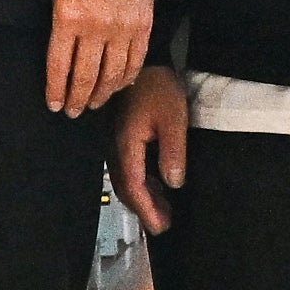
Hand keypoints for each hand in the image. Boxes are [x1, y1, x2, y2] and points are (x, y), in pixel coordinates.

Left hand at [45, 0, 154, 117]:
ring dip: (101, 94)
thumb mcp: (59, 0)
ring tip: (93, 104)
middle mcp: (95, 28)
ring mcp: (121, 30)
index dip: (57, 90)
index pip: (59, 66)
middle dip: (77, 99)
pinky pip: (133, 63)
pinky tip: (116, 87)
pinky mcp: (142, 29)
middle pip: (85, 76)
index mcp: (68, 19)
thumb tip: (63, 69)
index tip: (55, 105)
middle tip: (73, 111)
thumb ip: (60, 33)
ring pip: (111, 75)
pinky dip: (124, 80)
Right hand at [111, 67, 188, 228]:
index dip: (146, 210)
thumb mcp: (173, 119)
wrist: (145, 63)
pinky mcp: (121, 137)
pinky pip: (127, 168)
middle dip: (144, 209)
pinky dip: (140, 183)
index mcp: (127, 145)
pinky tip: (155, 186)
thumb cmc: (160, 89)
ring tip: (162, 211)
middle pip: (126, 187)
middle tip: (163, 225)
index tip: (159, 227)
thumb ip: (173, 151)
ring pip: (125, 179)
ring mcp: (116, 142)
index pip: (134, 186)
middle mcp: (116, 147)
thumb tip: (173, 183)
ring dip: (142, 197)